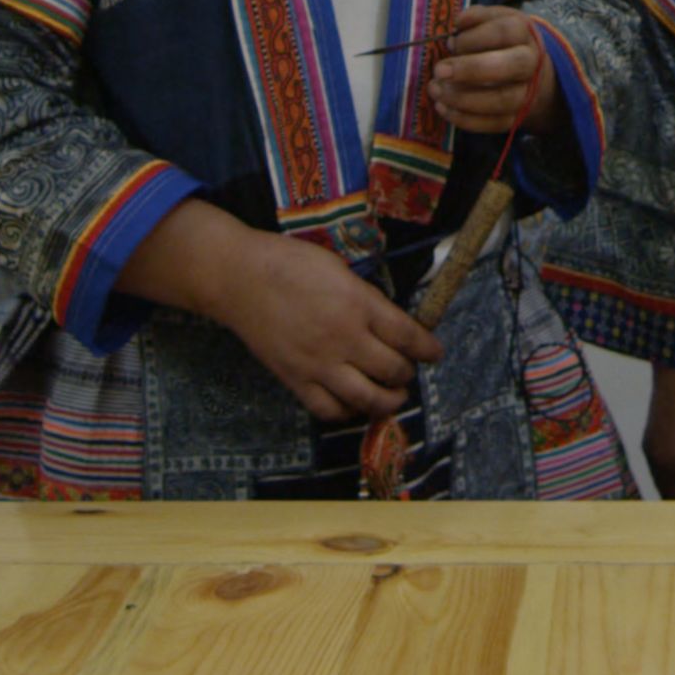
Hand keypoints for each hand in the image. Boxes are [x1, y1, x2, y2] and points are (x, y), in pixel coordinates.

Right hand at [150, 210, 436, 422]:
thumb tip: (390, 324)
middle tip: (407, 370)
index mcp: (358, 304)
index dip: (427, 348)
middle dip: (407, 373)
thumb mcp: (339, 269)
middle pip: (393, 370)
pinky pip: (329, 410)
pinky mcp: (295, 380)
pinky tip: (354, 403)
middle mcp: (344, 338)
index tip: (435, 353)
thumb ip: (366, 299)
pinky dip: (348, 412)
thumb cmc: (289, 263)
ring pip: (367, 399)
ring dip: (388, 401)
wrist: (239, 279)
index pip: (407, 336)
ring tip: (393, 396)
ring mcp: (318, 364)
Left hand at [430, 3, 552, 134]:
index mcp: (524, 33)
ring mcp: (527, 92)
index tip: (450, 42)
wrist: (531, 73)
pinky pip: (495, 123)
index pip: (503, 32)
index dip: (474, 38)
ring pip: (502, 99)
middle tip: (439, 70)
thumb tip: (459, 23)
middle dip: (472, 69)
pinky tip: (443, 108)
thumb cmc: (502, 42)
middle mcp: (530, 63)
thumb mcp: (494, 20)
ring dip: (464, 98)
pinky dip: (466, 119)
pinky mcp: (517, 117)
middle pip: (510, 65)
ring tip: (436, 90)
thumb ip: (477, 17)